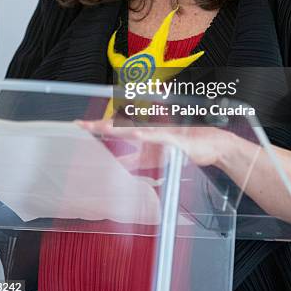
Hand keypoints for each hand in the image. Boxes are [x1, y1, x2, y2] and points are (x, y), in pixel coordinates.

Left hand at [77, 119, 227, 168]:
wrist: (211, 146)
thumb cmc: (183, 150)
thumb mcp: (152, 159)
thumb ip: (133, 161)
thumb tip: (114, 166)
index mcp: (142, 134)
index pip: (116, 129)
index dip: (98, 127)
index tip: (80, 125)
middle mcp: (149, 130)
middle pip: (121, 126)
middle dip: (101, 125)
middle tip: (82, 124)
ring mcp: (162, 132)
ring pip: (136, 128)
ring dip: (120, 128)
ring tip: (102, 127)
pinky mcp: (175, 139)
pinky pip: (160, 136)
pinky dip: (148, 135)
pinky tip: (137, 134)